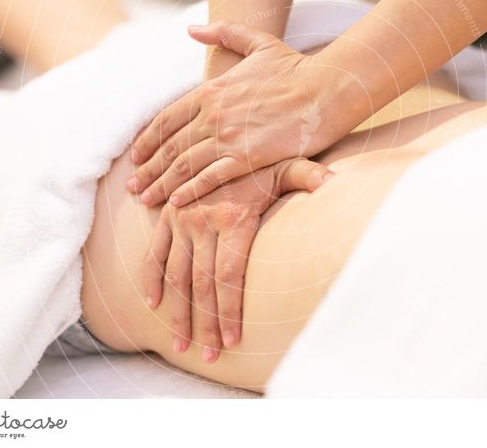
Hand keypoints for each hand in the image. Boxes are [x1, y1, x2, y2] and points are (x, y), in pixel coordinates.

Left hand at [127, 21, 357, 207]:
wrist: (327, 89)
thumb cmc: (297, 68)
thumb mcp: (258, 43)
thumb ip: (223, 33)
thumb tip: (191, 28)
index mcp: (211, 90)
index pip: (166, 119)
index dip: (146, 140)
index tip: (135, 156)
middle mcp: (213, 114)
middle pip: (169, 146)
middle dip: (147, 168)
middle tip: (132, 187)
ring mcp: (229, 137)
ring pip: (183, 165)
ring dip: (160, 184)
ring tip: (145, 199)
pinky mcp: (248, 158)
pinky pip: (210, 178)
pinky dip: (190, 191)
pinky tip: (176, 203)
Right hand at [143, 157, 332, 362]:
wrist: (223, 131)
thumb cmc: (264, 155)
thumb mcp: (288, 162)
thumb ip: (309, 176)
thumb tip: (335, 183)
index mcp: (234, 216)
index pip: (230, 275)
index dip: (230, 310)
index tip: (233, 341)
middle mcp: (203, 220)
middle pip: (202, 284)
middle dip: (206, 324)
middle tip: (210, 356)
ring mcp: (181, 218)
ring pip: (176, 275)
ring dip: (178, 313)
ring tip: (180, 345)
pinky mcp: (168, 215)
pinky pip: (155, 251)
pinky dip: (151, 278)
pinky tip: (153, 305)